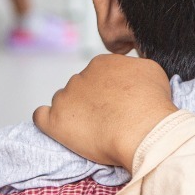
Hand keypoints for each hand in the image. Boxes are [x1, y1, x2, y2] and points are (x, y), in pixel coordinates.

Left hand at [33, 55, 176, 170]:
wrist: (143, 130)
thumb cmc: (153, 105)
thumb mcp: (152, 72)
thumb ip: (134, 68)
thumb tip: (129, 74)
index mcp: (102, 63)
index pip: (98, 75)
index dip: (108, 92)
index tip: (117, 105)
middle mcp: (80, 76)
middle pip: (80, 88)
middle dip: (90, 102)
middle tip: (108, 120)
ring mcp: (65, 97)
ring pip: (63, 101)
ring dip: (72, 112)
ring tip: (91, 130)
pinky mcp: (54, 120)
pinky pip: (41, 116)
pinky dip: (48, 121)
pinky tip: (60, 129)